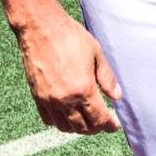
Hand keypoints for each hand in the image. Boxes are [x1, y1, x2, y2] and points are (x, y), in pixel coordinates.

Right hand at [13, 0, 123, 134]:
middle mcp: (65, 99)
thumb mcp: (96, 53)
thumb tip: (117, 96)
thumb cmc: (70, 36)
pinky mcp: (37, 97)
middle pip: (83, 127)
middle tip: (103, 123)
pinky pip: (49, 120)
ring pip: (65, 127)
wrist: (41, 27)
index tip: (115, 125)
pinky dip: (60, 122)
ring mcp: (49, 100)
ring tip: (87, 120)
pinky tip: (67, 115)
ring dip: (78, 128)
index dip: (109, 125)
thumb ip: (107, 78)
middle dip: (96, 128)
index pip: (99, 118)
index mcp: (83, 89)